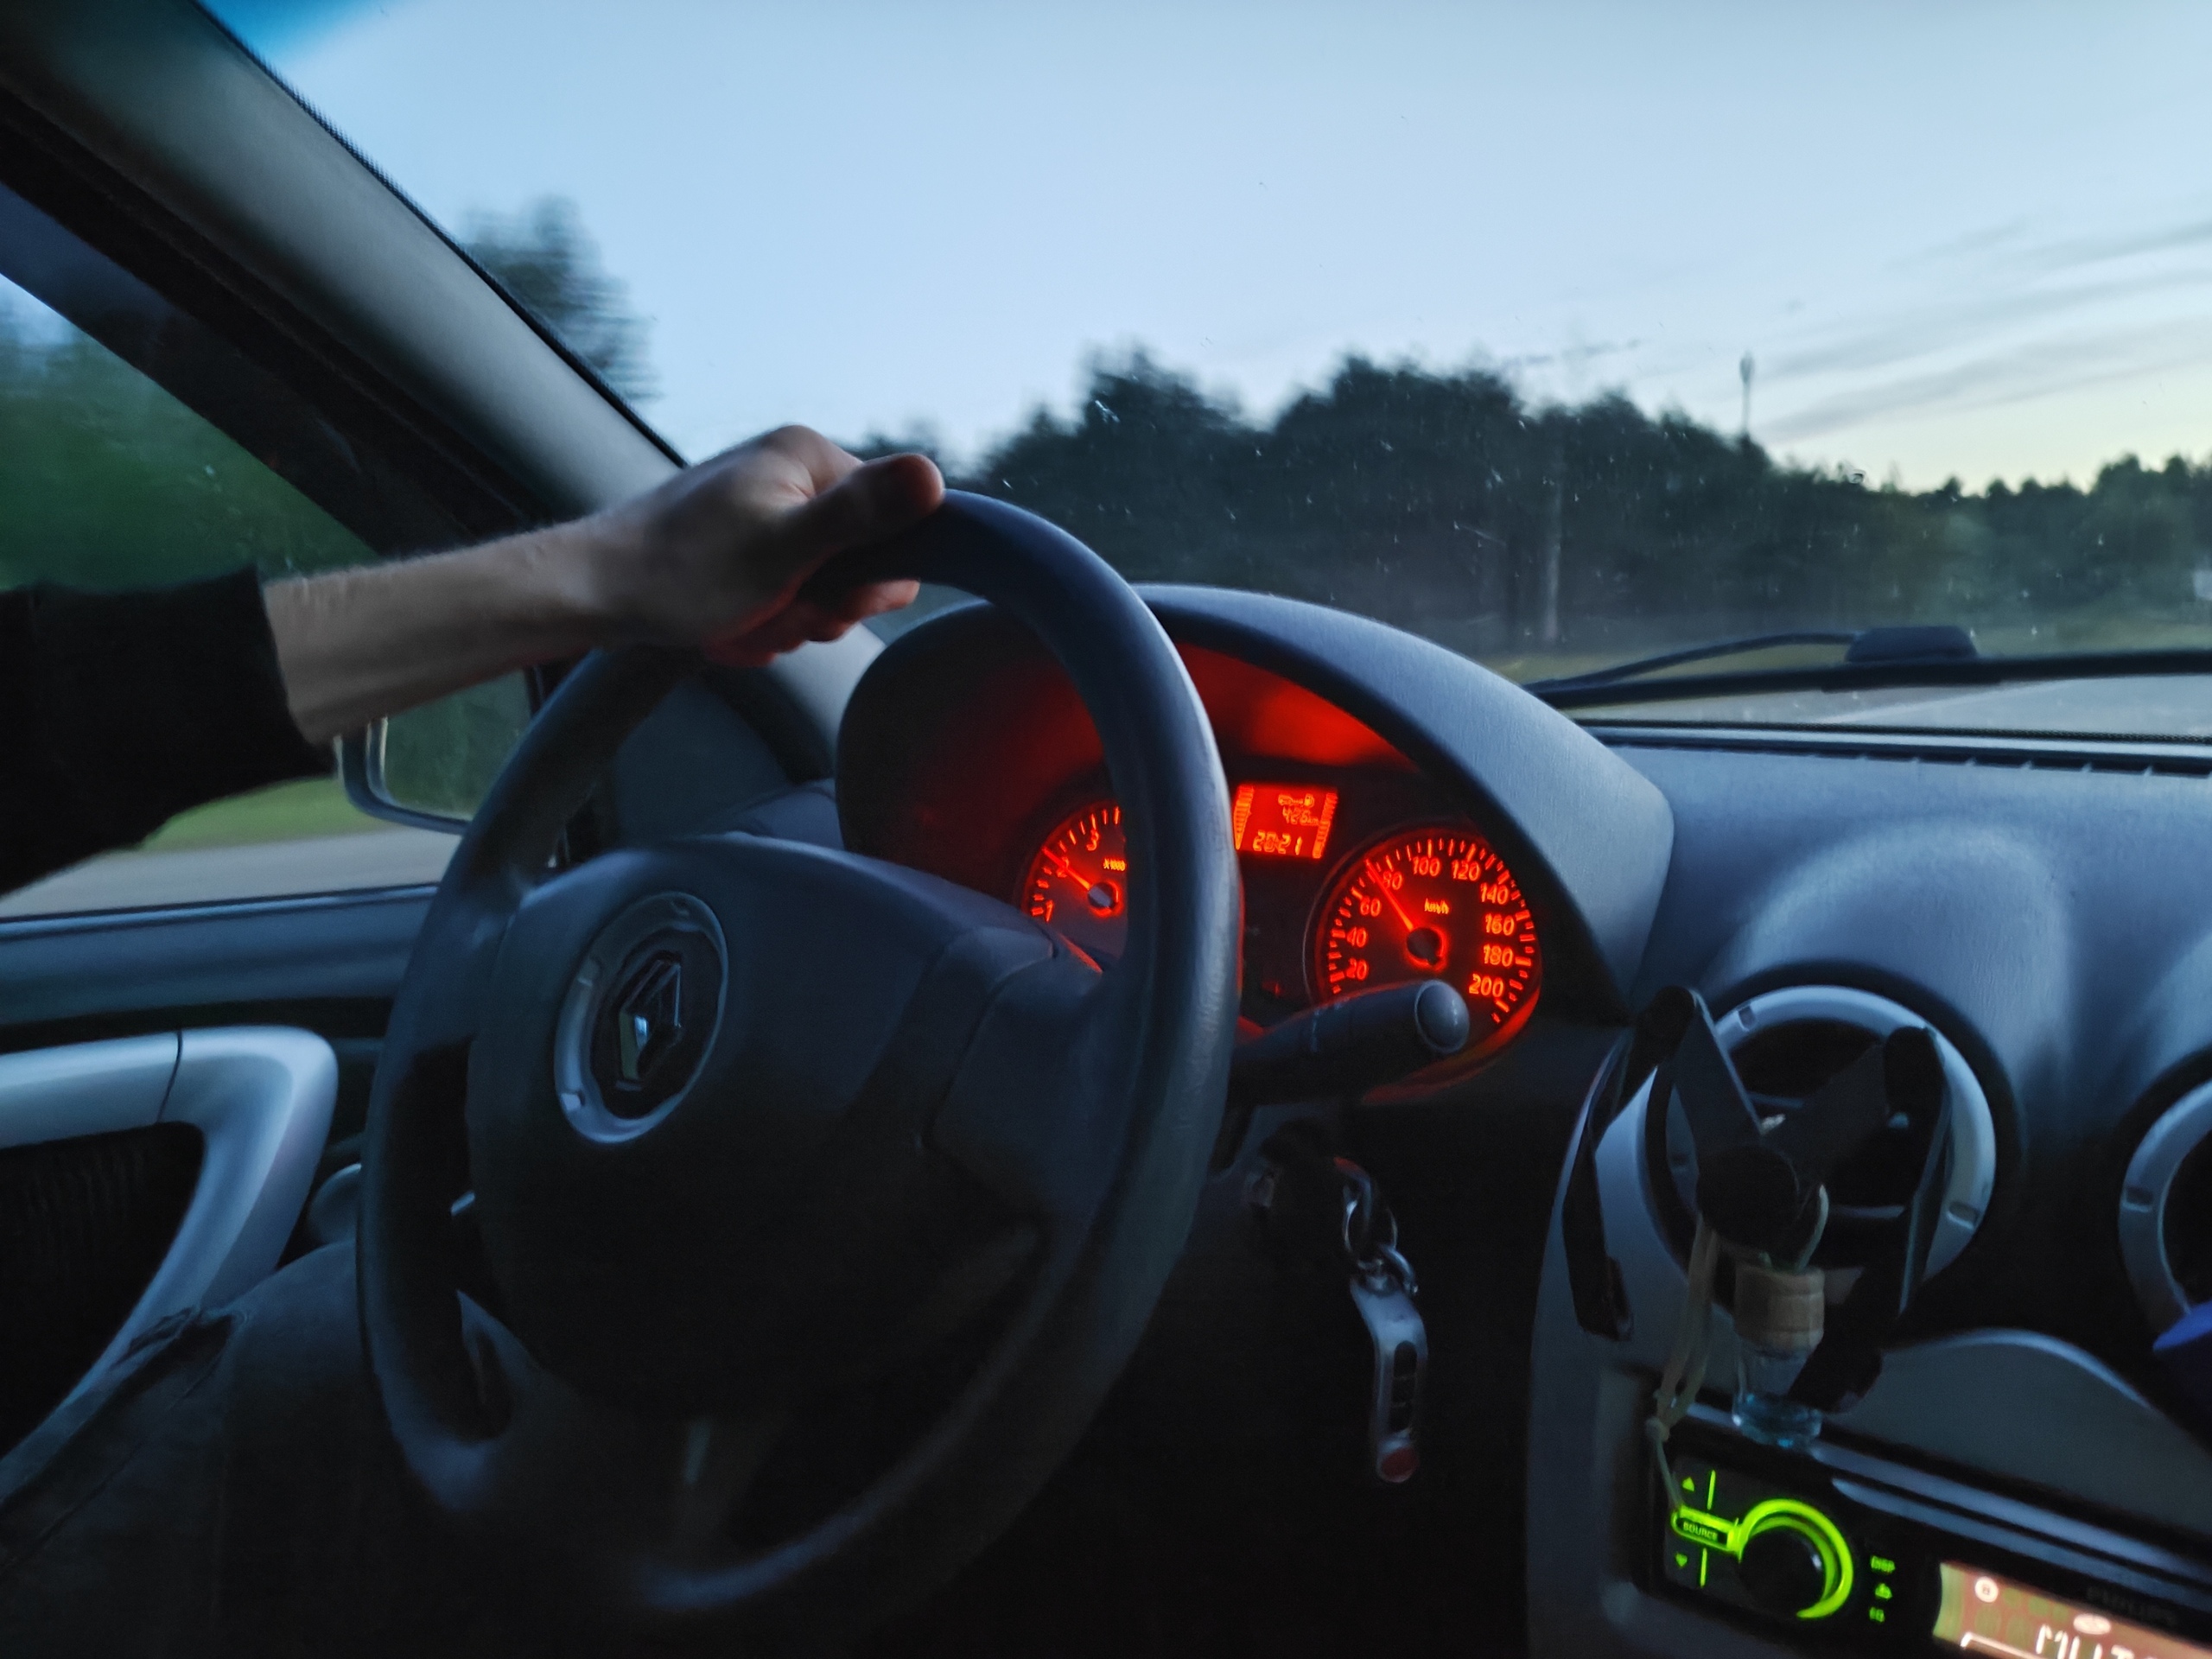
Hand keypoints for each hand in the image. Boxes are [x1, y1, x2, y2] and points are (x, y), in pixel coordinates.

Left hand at [578, 425, 939, 666]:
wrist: (593, 593)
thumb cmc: (680, 574)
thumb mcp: (783, 550)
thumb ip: (860, 516)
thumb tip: (932, 476)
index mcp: (809, 457)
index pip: (899, 525)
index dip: (870, 581)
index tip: (823, 599)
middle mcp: (792, 473)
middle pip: (861, 560)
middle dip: (821, 605)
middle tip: (775, 611)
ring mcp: (767, 507)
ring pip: (824, 584)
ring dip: (790, 618)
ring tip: (745, 618)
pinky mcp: (745, 540)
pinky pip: (787, 590)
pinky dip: (764, 619)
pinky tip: (730, 624)